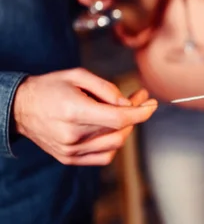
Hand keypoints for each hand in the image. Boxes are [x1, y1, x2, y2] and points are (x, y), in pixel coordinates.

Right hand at [13, 68, 157, 165]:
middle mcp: (72, 134)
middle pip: (120, 132)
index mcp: (74, 111)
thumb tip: (128, 103)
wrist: (19, 108)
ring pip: (114, 145)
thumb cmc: (51, 87)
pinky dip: (113, 144)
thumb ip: (107, 88)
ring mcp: (70, 150)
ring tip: (125, 110)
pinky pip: (103, 157)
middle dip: (136, 115)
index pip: (118, 118)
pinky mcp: (68, 158)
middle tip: (140, 99)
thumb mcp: (78, 75)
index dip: (141, 112)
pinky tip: (112, 128)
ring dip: (126, 128)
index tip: (152, 103)